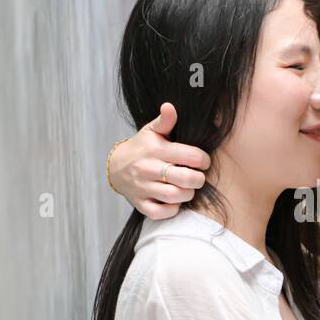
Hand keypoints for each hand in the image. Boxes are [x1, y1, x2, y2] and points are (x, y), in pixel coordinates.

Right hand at [108, 103, 209, 218]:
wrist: (115, 167)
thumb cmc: (141, 147)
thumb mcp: (151, 131)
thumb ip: (165, 121)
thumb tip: (170, 106)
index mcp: (155, 149)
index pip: (190, 156)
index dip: (203, 160)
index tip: (203, 161)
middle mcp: (148, 168)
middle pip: (185, 178)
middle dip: (198, 179)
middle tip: (198, 177)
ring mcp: (143, 188)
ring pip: (174, 196)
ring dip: (187, 194)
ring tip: (187, 187)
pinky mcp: (140, 204)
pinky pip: (160, 212)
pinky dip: (171, 209)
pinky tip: (174, 200)